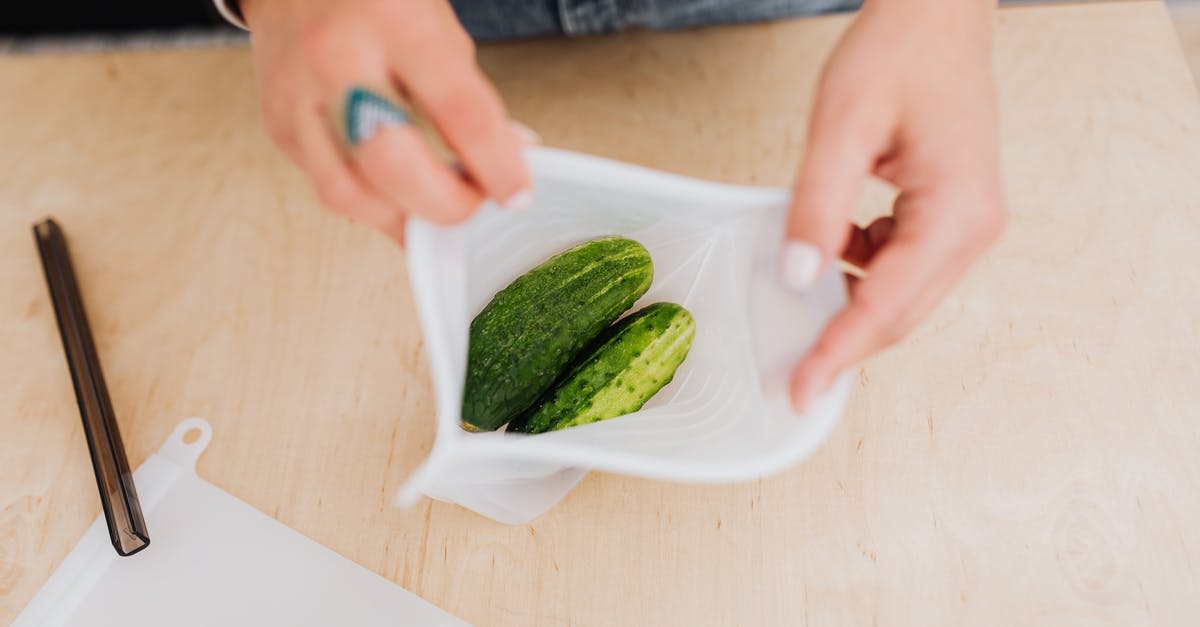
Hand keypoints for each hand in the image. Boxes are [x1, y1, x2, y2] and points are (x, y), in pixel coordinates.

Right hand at [242, 0, 531, 242]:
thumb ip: (469, 96)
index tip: (516, 193)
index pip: (459, 112)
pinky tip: (399, 198)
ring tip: (438, 212)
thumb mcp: (437, 27)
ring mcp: (298, 94)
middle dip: (445, 205)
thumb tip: (503, 162)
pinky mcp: (278, 124)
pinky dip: (373, 204)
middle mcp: (337, 58)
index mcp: (395, 22)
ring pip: (350, 193)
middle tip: (476, 206)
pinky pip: (328, 187)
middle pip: (393, 165)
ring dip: (405, 219)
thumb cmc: (375, 0)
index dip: (496, 166)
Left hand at [781, 0, 1006, 409]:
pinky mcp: (949, 215)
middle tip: (789, 376)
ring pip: (901, 295)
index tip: (801, 391)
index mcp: (958, 213)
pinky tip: (830, 246)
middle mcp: (973, 228)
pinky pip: (900, 266)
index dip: (838, 353)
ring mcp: (967, 224)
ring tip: (798, 310)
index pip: (888, 305)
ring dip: (849, 306)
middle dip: (843, 344)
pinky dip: (859, 271)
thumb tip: (796, 278)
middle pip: (900, 313)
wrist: (935, 14)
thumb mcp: (841, 127)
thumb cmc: (901, 52)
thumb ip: (816, 206)